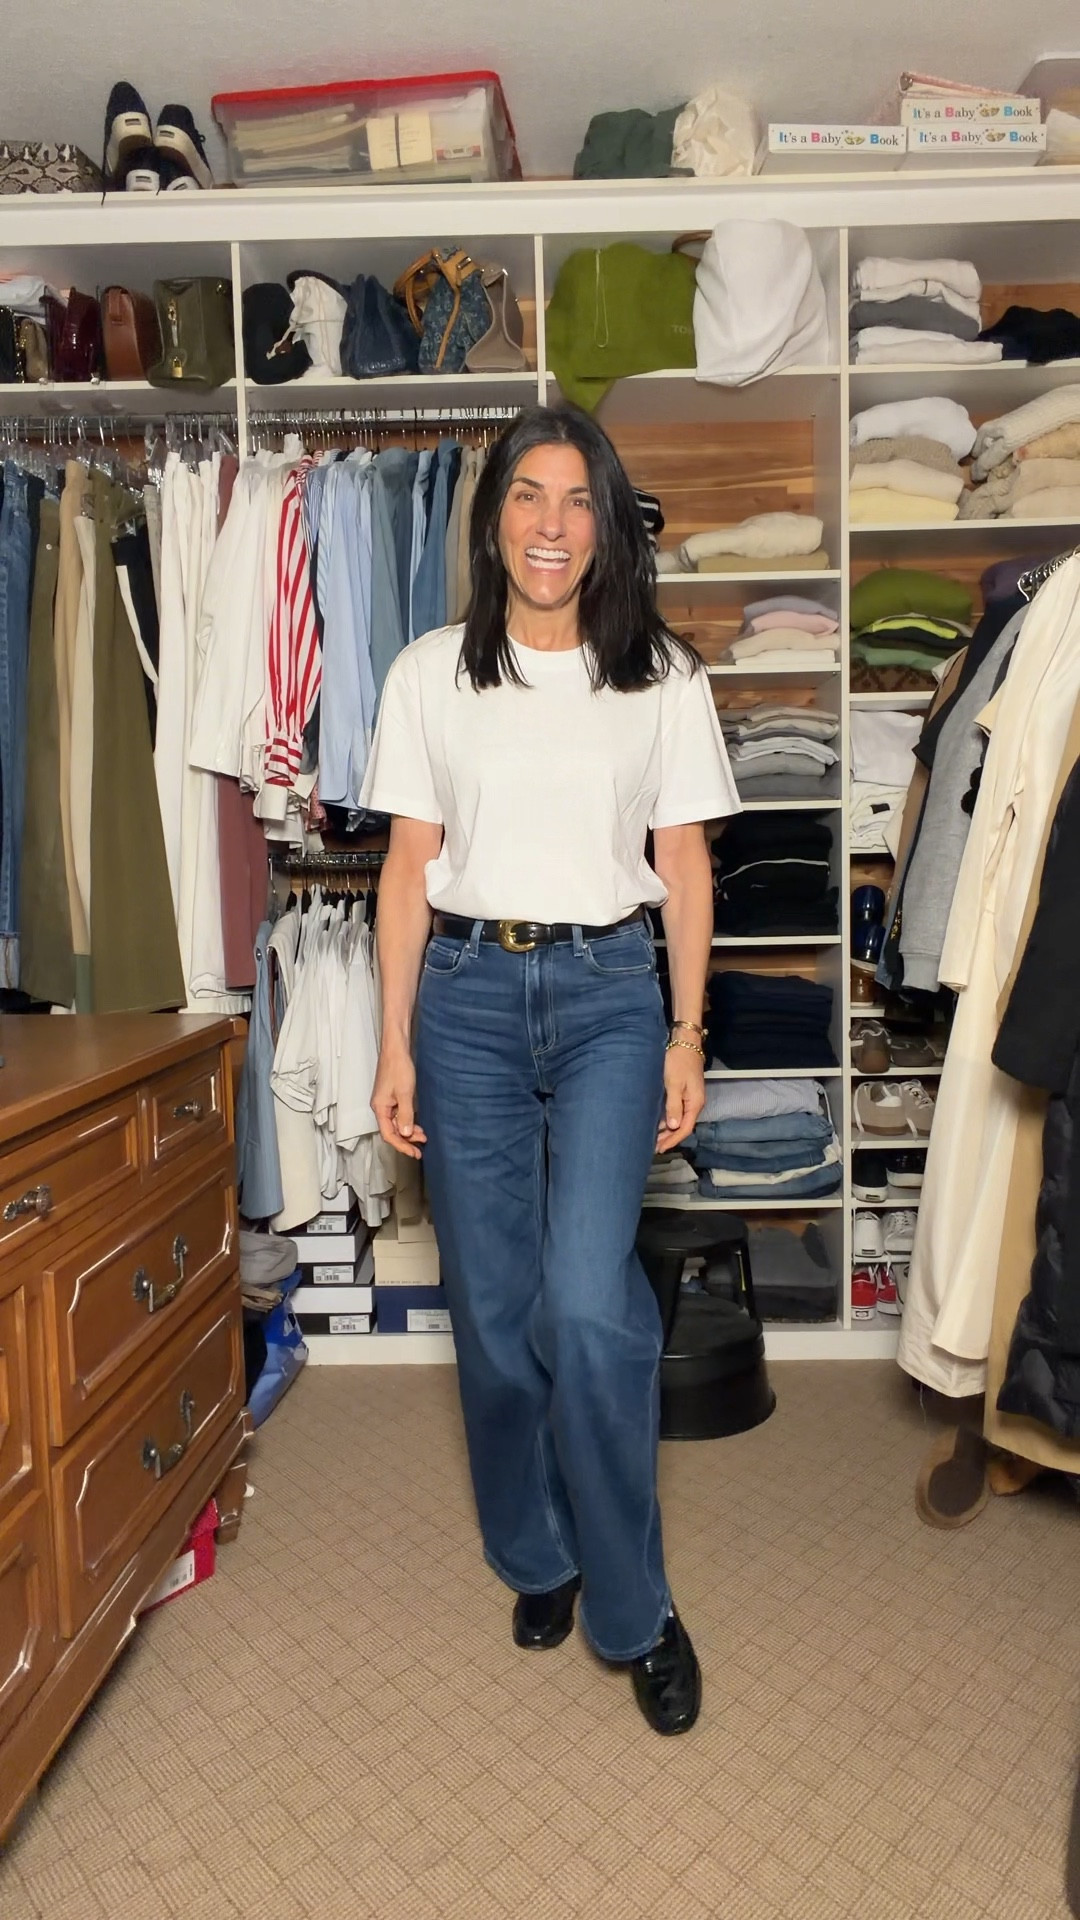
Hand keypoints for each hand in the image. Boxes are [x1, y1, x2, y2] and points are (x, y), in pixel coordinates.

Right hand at [372, 1044, 427, 1160]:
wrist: (396, 1049)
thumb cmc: (398, 1068)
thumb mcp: (405, 1093)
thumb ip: (406, 1115)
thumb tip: (406, 1134)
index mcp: (380, 1108)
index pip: (388, 1134)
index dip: (401, 1145)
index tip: (414, 1153)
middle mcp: (380, 1107)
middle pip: (392, 1130)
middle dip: (406, 1140)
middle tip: (421, 1148)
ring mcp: (386, 1102)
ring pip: (396, 1123)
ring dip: (408, 1131)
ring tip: (422, 1136)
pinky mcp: (391, 1097)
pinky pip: (398, 1114)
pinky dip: (408, 1121)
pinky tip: (417, 1124)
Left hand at [656, 1042, 704, 1152]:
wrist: (685, 1043)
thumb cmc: (679, 1062)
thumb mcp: (674, 1084)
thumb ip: (674, 1106)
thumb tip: (672, 1126)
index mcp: (695, 1103)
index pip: (685, 1128)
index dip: (672, 1140)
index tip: (660, 1148)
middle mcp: (695, 1103)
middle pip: (683, 1126)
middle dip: (669, 1138)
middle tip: (654, 1147)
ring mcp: (691, 1098)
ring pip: (680, 1120)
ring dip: (668, 1130)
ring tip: (655, 1139)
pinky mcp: (685, 1093)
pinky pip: (678, 1112)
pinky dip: (669, 1120)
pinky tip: (659, 1123)